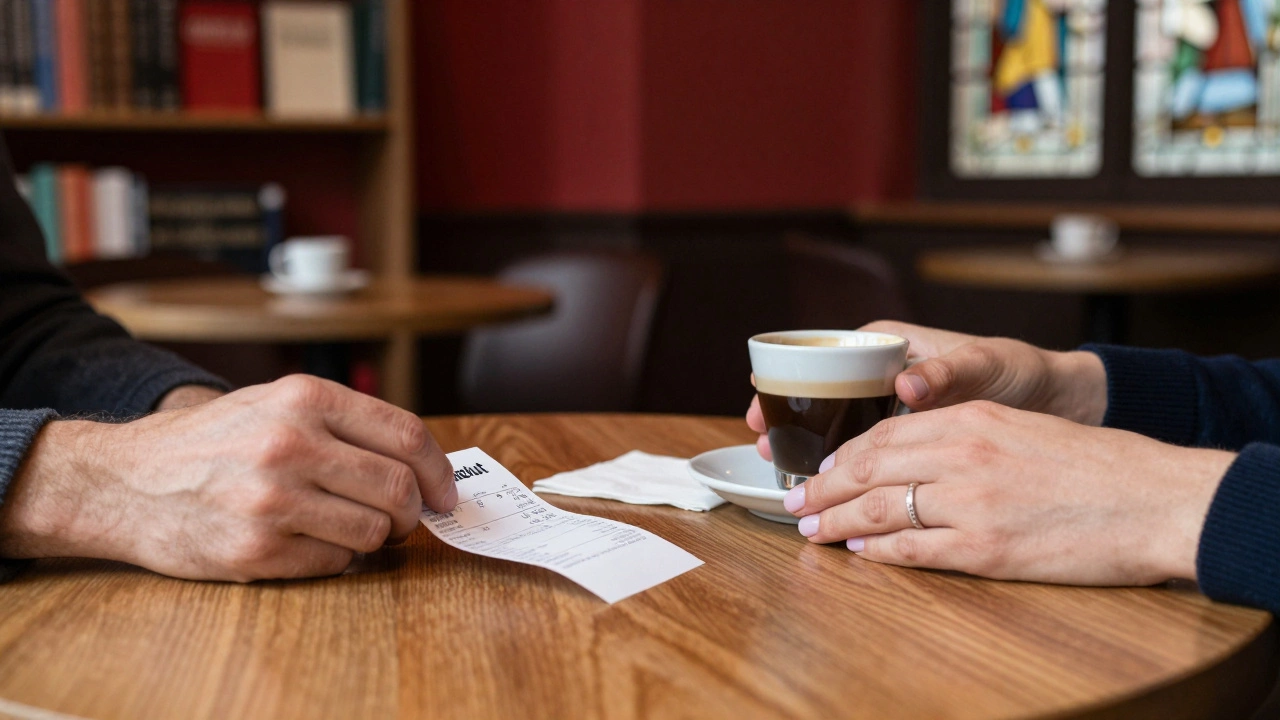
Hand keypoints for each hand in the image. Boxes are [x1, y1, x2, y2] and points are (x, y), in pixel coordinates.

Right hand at [0, 375, 456, 581]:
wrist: (128, 480)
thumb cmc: (215, 441)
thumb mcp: (276, 403)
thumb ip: (345, 422)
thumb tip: (420, 462)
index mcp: (305, 399)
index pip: (407, 435)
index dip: (438, 471)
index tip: (445, 493)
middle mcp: (291, 444)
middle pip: (398, 488)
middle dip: (412, 512)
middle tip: (404, 520)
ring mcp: (273, 500)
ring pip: (373, 531)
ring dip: (377, 539)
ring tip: (356, 530)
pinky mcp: (256, 549)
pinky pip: (335, 562)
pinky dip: (338, 558)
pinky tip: (313, 543)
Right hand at [745, 321, 1107, 461]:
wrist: (1061, 402)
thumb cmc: (1022, 371)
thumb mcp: (988, 365)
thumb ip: (949, 372)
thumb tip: (907, 386)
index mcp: (889, 343)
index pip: (820, 356)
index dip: (784, 383)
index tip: (761, 408)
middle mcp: (882, 370)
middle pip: (819, 393)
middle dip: (788, 421)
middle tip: (761, 448)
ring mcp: (891, 404)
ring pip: (837, 424)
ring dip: (810, 449)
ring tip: (783, 474)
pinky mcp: (907, 435)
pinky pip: (864, 449)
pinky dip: (845, 469)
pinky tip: (831, 492)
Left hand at [783, 401, 1234, 585]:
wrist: (1153, 499)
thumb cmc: (1095, 465)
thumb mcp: (1021, 429)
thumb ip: (966, 436)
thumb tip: (910, 455)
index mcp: (972, 419)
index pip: (883, 434)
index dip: (842, 455)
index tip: (820, 468)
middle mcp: (963, 454)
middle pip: (868, 468)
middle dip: (822, 486)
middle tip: (795, 500)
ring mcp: (972, 503)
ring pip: (881, 508)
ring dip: (838, 520)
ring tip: (812, 528)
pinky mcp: (986, 548)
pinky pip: (914, 549)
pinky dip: (880, 550)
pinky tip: (860, 550)